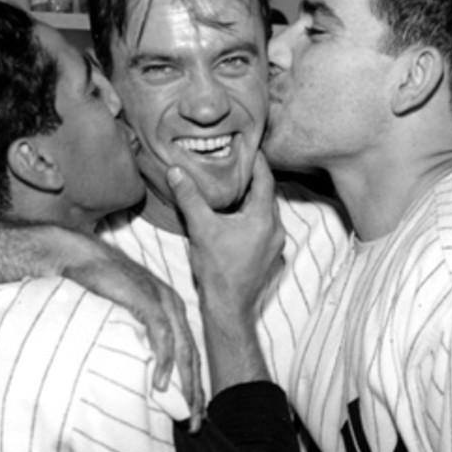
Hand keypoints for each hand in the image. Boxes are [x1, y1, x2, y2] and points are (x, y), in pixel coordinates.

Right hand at [63, 241, 205, 428]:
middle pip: (191, 357)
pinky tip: (161, 385)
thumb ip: (136, 337)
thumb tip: (136, 368)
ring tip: (185, 411)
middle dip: (195, 393)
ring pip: (182, 350)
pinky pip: (162, 336)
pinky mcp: (147, 300)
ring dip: (185, 384)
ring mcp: (162, 302)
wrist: (80, 256)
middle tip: (195, 423)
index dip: (193, 385)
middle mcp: (173, 306)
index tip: (194, 413)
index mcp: (170, 310)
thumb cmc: (97, 286)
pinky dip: (164, 362)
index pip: (189, 354)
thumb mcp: (123, 316)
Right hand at [168, 152, 283, 319]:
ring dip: (252, 199)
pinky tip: (236, 217)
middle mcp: (276, 229)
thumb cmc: (217, 270)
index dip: (256, 159)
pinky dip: (253, 217)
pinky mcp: (269, 256)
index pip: (265, 178)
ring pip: (266, 211)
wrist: (228, 307)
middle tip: (237, 162)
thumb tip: (175, 171)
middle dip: (253, 178)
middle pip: (267, 194)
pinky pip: (264, 227)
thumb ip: (189, 197)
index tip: (247, 144)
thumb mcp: (201, 228)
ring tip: (235, 187)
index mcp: (264, 218)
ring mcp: (275, 244)